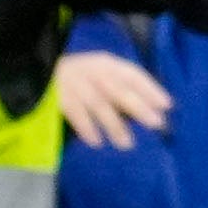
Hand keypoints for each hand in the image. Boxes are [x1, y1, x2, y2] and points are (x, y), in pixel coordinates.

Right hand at [47, 44, 178, 149]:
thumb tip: (150, 108)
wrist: (41, 72)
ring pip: (100, 105)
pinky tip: (96, 142)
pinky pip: (76, 114)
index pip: (133, 74)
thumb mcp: (100, 74)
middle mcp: (94, 72)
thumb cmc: (79, 78)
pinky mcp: (60, 98)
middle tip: (155, 124)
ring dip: (115, 125)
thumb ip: (120, 87)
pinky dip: (87, 128)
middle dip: (139, 107)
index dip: (151, 89)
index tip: (167, 106)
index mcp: (107, 63)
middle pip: (119, 90)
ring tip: (127, 144)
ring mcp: (77, 85)